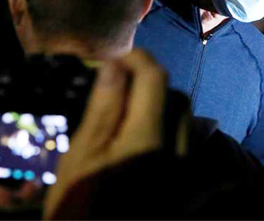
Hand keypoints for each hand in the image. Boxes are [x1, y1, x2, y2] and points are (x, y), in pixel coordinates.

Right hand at [43, 49, 169, 218]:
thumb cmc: (78, 208)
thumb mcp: (80, 158)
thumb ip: (102, 109)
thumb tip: (115, 65)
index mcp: (147, 140)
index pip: (154, 77)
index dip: (136, 58)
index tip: (114, 60)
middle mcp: (176, 152)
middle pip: (176, 97)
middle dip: (150, 83)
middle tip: (118, 87)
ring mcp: (184, 171)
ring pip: (185, 121)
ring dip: (162, 106)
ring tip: (128, 112)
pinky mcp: (185, 187)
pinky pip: (185, 145)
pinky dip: (168, 130)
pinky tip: (142, 139)